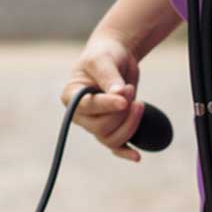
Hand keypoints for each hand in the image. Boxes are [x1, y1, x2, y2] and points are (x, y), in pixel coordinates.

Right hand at [62, 34, 144, 161]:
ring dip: (130, 124)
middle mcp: (81, 114)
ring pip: (111, 139)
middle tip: (130, 90)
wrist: (116, 58)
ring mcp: (95, 124)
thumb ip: (109, 76)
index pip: (86, 108)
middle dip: (122, 112)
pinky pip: (116, 146)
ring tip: (140, 103)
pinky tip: (137, 156)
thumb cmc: (105, 55)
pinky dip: (126, 152)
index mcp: (71, 96)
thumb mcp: (104, 60)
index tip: (125, 99)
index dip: (106, 106)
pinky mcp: (111, 128)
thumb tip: (119, 95)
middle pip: (100, 127)